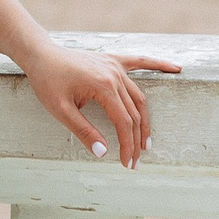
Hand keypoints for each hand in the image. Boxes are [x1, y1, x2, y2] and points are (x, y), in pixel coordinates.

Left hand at [25, 43, 178, 168]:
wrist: (41, 55)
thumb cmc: (48, 82)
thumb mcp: (60, 111)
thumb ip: (83, 131)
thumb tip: (103, 153)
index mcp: (103, 86)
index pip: (123, 122)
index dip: (128, 145)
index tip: (127, 163)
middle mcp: (114, 74)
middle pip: (134, 112)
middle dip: (137, 139)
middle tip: (136, 160)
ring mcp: (115, 66)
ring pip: (139, 96)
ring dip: (145, 120)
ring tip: (147, 142)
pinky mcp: (113, 60)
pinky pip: (140, 62)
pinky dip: (159, 65)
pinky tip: (177, 68)